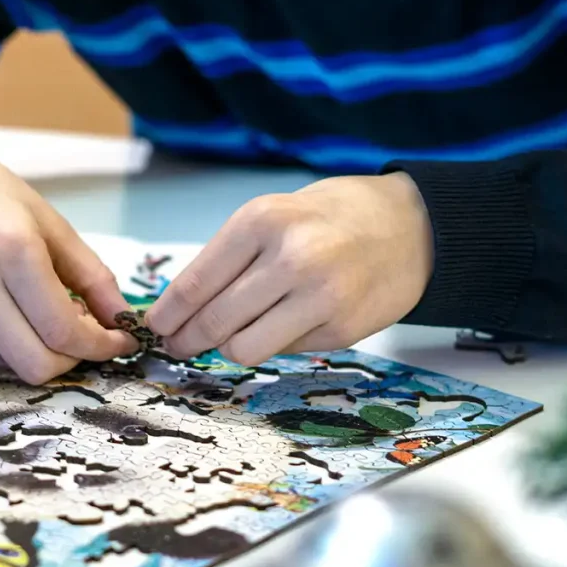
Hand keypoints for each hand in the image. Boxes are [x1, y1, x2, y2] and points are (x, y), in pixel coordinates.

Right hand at [0, 149, 136, 383]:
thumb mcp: (50, 222)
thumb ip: (92, 275)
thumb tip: (123, 320)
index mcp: (12, 250)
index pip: (64, 330)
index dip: (101, 346)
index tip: (121, 341)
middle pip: (37, 365)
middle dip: (73, 359)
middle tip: (87, 336)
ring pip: (14, 360)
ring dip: (42, 346)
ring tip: (44, 309)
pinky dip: (11, 337)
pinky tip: (7, 304)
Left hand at [146, 172, 433, 363]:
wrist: (412, 226)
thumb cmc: (330, 218)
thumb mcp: (273, 215)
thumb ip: (231, 259)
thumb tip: (182, 309)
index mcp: (262, 222)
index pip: (197, 282)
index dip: (169, 313)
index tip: (154, 327)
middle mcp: (290, 258)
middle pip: (216, 321)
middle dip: (188, 339)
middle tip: (179, 345)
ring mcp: (318, 297)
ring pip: (244, 347)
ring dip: (229, 347)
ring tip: (228, 338)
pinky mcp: (340, 329)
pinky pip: (284, 351)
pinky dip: (273, 343)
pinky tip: (281, 325)